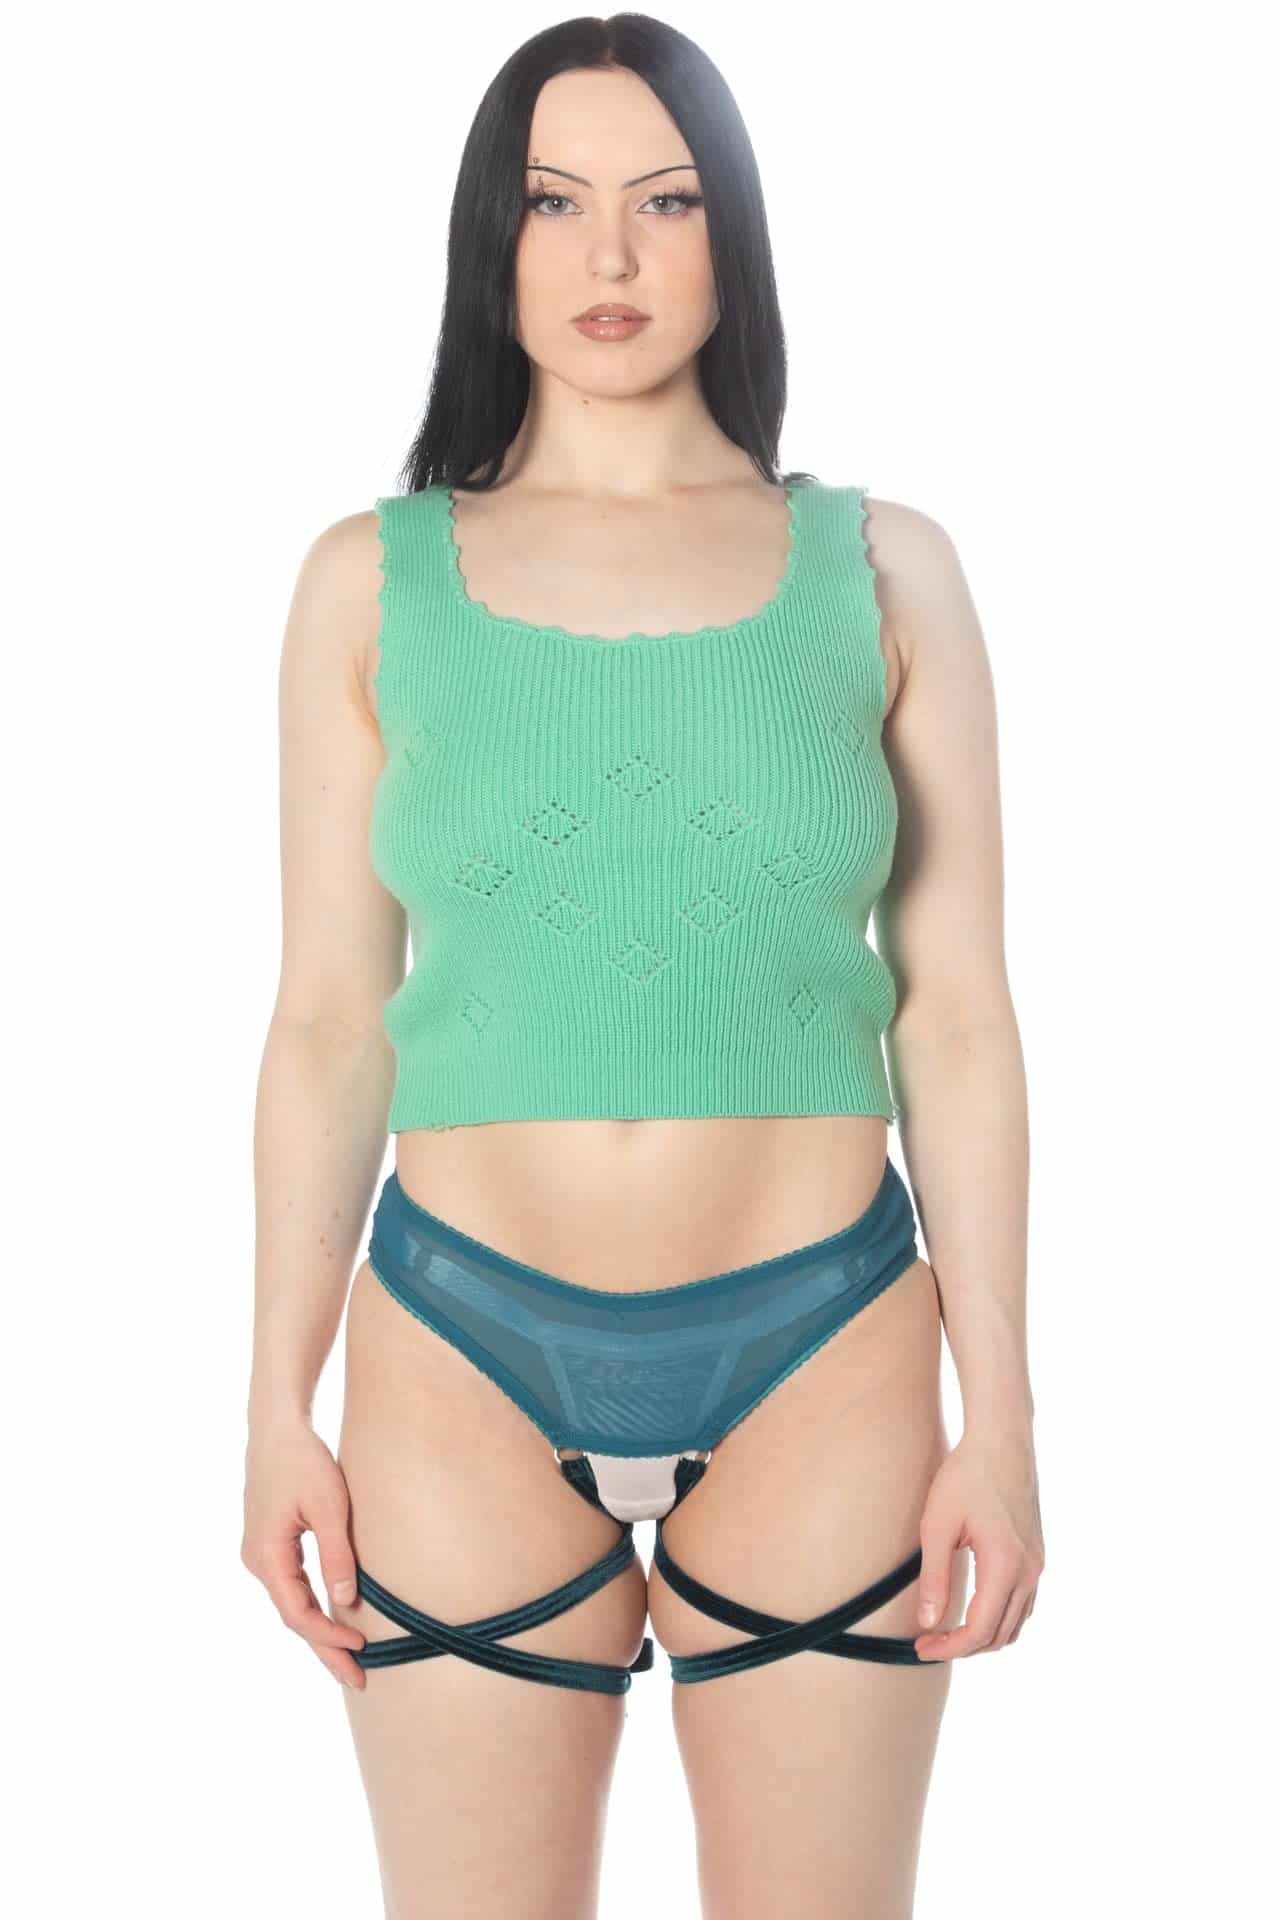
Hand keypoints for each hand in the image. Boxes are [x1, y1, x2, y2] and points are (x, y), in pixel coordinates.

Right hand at [241, 1417, 366, 1687]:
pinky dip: (313, 1606)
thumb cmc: (304, 1461)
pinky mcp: (270, 1545)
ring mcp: (260, 1554)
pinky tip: (335, 1618)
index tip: (361, 1648)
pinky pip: (292, 1586)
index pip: (298, 1614)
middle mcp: (257, 1560)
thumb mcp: (328, 1507)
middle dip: (325, 1648)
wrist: (277, 1428)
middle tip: (358, 1679)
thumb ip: (337, 1556)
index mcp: (267, 1555)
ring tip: (352, 1655)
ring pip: (292, 1603)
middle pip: (293, 1617)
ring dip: (320, 1629)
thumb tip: (346, 1602)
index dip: (329, 1637)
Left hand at [913, 1428, 1044, 1658]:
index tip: (921, 1647)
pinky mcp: (1036, 1556)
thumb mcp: (937, 1525)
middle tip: (928, 1643)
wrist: (1001, 1441)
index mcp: (1005, 1566)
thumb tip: (927, 1623)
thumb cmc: (965, 1476)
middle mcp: (1029, 1572)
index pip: (979, 1630)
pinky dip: (999, 1619)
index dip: (949, 1647)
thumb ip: (934, 1578)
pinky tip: (973, 1609)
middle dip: (963, 1647)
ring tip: (947, 1632)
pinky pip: (1023, 1604)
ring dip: (983, 1636)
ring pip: (1015, 1624)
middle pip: (1000, 1635)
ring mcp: (1037, 1564)